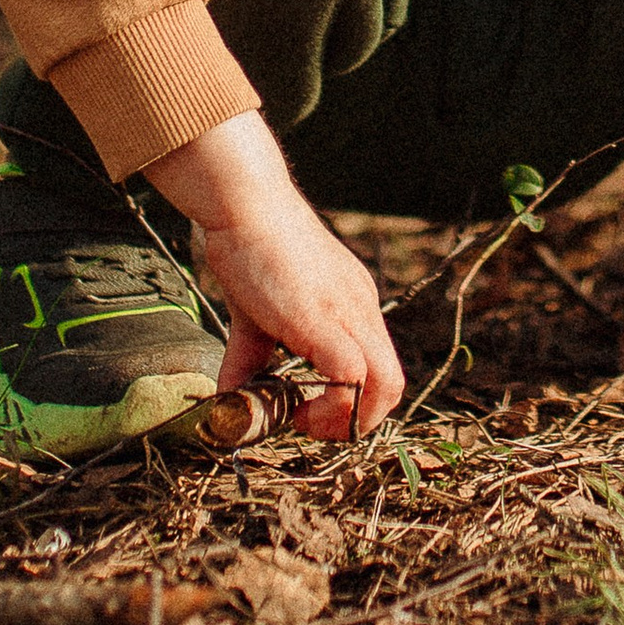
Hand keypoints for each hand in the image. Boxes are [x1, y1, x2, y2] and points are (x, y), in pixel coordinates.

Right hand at [145, 113, 402, 439]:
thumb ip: (251, 357)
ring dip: (348, 420)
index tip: (306, 408)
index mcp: (354, 306)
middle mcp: (362, 309)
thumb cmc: (249, 247)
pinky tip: (293, 404)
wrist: (246, 202)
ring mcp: (350, 312)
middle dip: (356, 421)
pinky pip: (352, 376)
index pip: (379, 369)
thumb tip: (230, 395)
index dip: (352, 403)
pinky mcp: (324, 318)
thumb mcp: (255, 314)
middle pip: (393, 386)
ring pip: (387, 386)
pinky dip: (331, 405)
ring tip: (302, 416)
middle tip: (308, 422)